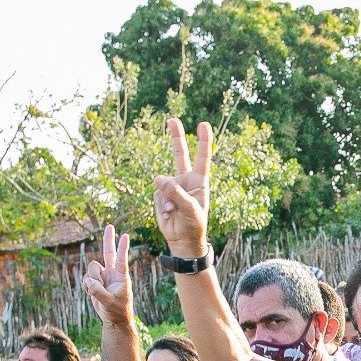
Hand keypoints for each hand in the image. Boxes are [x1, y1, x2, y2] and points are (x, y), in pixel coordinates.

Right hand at [83, 225, 134, 327]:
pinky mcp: (95, 281)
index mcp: (121, 277)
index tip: (125, 235)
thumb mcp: (109, 303)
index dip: (122, 248)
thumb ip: (98, 292)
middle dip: (108, 239)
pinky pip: (86, 278)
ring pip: (92, 268)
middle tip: (110, 226)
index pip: (121, 260)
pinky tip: (92, 293)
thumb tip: (90, 281)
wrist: (113, 319)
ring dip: (92, 279)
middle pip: (108, 252)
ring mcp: (103, 276)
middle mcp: (112, 273)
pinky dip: (87, 285)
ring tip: (98, 292)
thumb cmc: (117, 311)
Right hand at [151, 118, 210, 256]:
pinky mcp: (161, 195)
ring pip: (163, 183)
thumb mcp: (189, 209)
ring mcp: (172, 187)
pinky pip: (157, 194)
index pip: (202, 158)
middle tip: (172, 120)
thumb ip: (175, 193)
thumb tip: (157, 178)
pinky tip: (168, 214)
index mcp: (199, 181)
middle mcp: (185, 180)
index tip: (203, 125)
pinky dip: (160, 205)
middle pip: (179, 155)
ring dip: (167, 199)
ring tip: (174, 212)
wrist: (182, 240)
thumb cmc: (193, 225)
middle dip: (176, 137)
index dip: (203, 142)